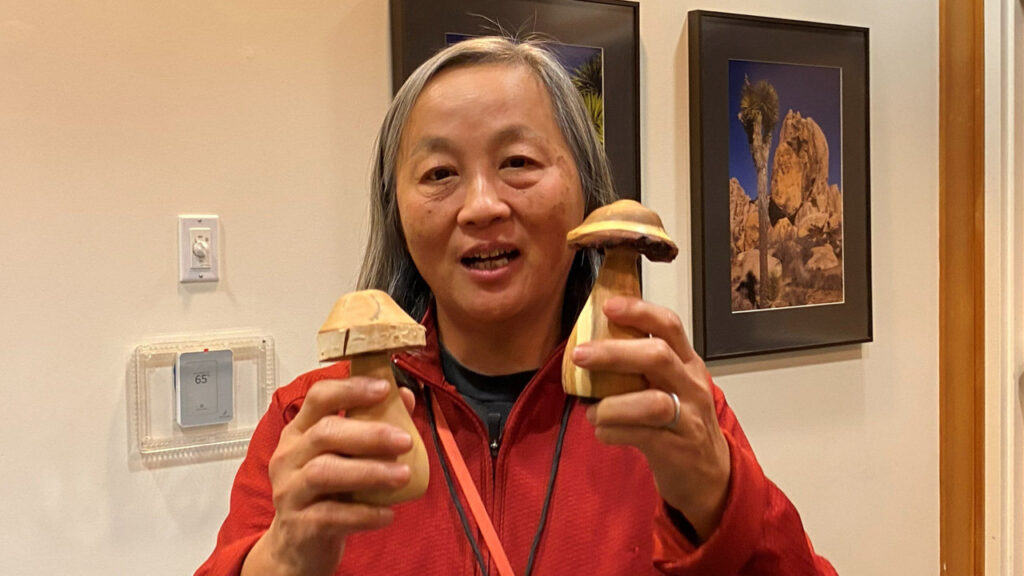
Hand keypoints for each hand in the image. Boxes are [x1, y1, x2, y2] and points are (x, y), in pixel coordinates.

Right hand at [242, 377, 416, 575]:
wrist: (299, 545)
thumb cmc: (327, 491)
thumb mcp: (345, 455)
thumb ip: (373, 424)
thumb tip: (407, 397)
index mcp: (300, 431)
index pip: (319, 398)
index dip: (351, 389)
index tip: (385, 389)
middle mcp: (289, 456)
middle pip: (324, 433)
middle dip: (369, 435)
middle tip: (405, 441)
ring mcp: (289, 490)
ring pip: (324, 473)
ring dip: (369, 472)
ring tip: (403, 475)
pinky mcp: (298, 524)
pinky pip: (331, 515)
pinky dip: (363, 514)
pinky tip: (387, 514)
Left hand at [571, 296, 730, 540]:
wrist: (709, 475)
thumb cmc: (679, 422)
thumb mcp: (668, 386)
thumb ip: (639, 367)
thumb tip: (589, 348)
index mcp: (686, 363)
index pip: (669, 325)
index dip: (639, 311)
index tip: (608, 305)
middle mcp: (691, 385)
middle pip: (658, 356)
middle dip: (615, 352)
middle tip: (580, 355)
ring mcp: (689, 417)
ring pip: (653, 402)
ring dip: (613, 404)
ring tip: (591, 411)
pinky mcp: (678, 449)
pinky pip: (643, 436)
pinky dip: (615, 431)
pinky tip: (601, 431)